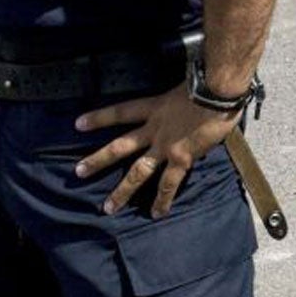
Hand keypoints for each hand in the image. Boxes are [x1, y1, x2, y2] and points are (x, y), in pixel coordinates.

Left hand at [75, 87, 241, 217]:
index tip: (77, 124)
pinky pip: (169, 183)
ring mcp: (166, 146)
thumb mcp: (184, 88)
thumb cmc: (207, 83)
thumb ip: (177, 100)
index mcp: (155, 107)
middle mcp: (154, 129)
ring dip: (122, 190)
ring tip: (108, 208)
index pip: (121, 112)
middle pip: (120, 146)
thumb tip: (182, 107)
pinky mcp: (181, 158)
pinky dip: (163, 199)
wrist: (218, 92)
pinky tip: (157, 213)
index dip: (99, 118)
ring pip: (138, 171)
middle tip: (78, 172)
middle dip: (98, 160)